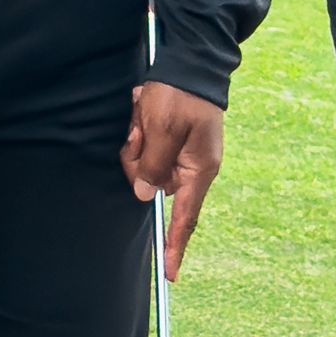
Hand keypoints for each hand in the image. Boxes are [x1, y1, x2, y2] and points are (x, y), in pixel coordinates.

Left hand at [123, 82, 226, 282]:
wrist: (190, 62)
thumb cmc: (180, 95)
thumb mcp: (163, 129)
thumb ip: (153, 164)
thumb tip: (144, 194)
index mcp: (199, 169)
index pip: (186, 217)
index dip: (175, 245)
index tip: (168, 274)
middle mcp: (191, 167)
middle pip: (151, 184)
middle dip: (137, 158)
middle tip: (140, 130)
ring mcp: (179, 154)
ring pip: (142, 164)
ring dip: (136, 140)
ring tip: (145, 113)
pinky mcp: (168, 141)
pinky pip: (143, 147)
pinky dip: (138, 131)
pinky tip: (144, 109)